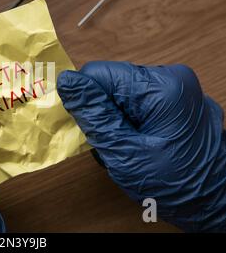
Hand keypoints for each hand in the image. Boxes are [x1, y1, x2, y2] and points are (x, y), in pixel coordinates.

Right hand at [57, 61, 225, 231]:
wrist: (216, 203)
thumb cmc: (176, 185)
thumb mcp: (124, 152)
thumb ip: (93, 114)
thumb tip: (65, 81)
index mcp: (161, 86)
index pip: (98, 73)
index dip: (87, 101)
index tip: (93, 129)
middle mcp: (172, 77)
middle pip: (111, 83)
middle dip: (104, 113)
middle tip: (116, 145)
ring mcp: (177, 88)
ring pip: (121, 94)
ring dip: (116, 120)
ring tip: (130, 147)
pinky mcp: (178, 99)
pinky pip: (138, 102)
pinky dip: (131, 122)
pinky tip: (141, 143)